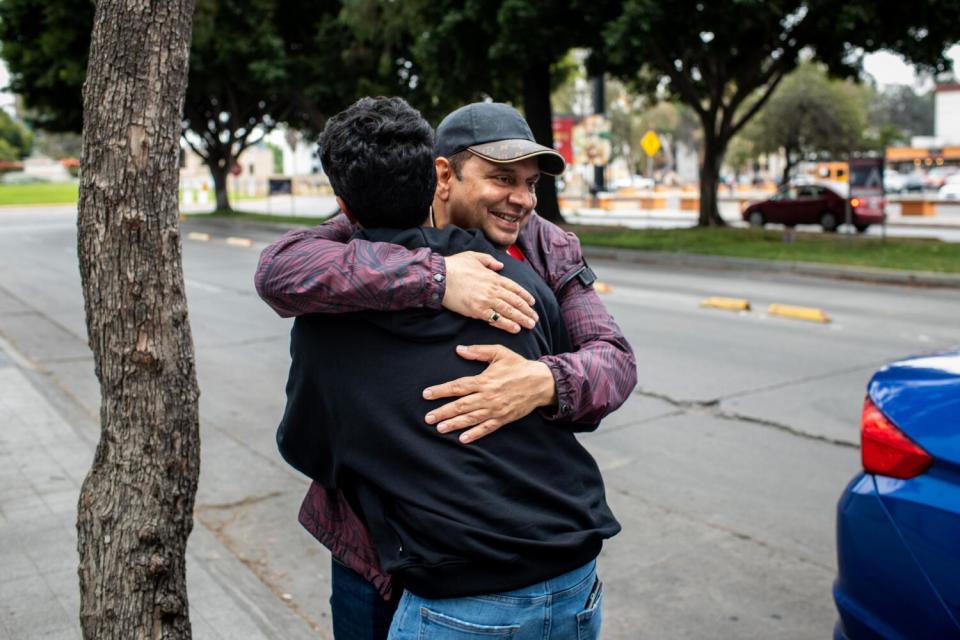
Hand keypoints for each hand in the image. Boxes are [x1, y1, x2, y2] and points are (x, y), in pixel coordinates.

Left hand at [423, 345, 557, 443]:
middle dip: (442, 412)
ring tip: (439, 428)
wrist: (541, 382)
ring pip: (470, 418)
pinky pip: (487, 428)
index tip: (426, 394)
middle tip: (428, 418)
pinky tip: (463, 439)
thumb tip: (459, 349)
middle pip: (460, 405)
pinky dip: (475, 434)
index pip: (457, 386)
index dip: (441, 391)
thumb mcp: (499, 352)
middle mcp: (487, 396)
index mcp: (484, 380)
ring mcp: (495, 409)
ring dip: (454, 424)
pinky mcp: (503, 418)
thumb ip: (478, 351)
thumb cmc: (519, 366)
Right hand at [442, 252, 537, 332]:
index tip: (532, 302)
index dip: (525, 296)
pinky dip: (507, 324)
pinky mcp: (478, 311)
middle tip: (535, 318)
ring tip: (530, 325)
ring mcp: (486, 300)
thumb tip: (501, 265)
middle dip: (527, 311)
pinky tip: (515, 329)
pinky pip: (496, 319)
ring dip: (522, 319)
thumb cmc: (455, 266)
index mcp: (493, 276)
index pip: (515, 287)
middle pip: (515, 301)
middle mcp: (493, 289)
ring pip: (509, 311)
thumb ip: (489, 260)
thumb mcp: (474, 256)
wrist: (440, 276)